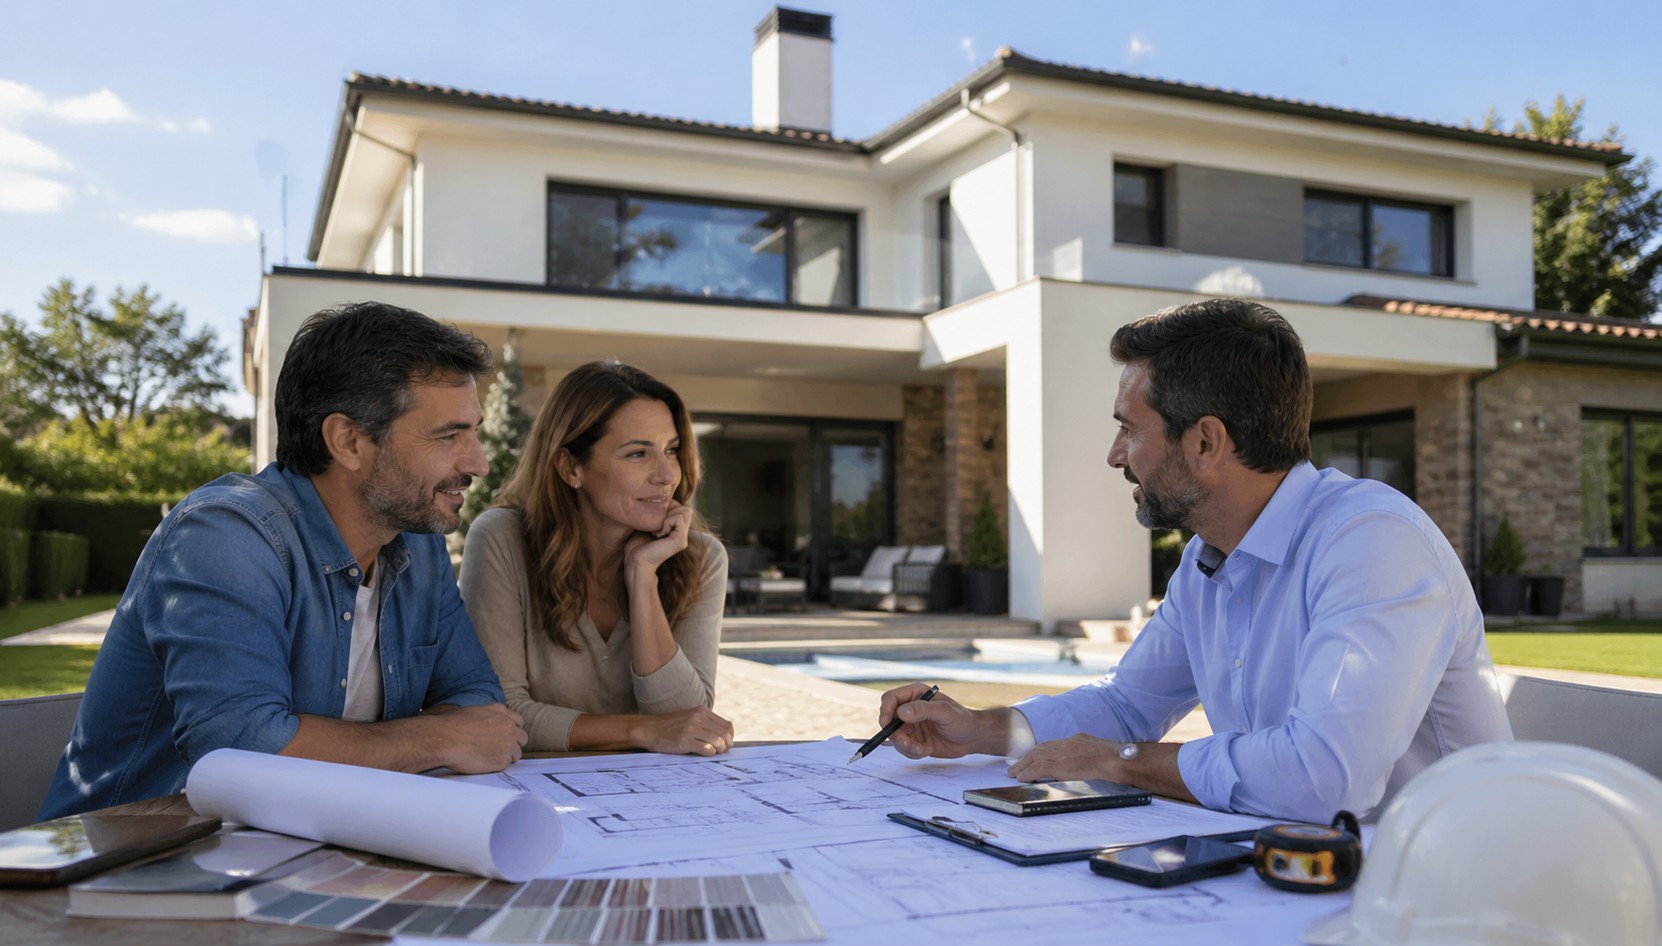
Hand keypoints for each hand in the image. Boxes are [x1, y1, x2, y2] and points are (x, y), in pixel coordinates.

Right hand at [425, 703, 527, 773]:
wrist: (445, 739)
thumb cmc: (451, 725)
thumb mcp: (473, 711)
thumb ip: (487, 717)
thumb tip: (486, 723)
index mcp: (501, 712)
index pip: (518, 722)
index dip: (512, 730)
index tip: (506, 736)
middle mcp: (508, 726)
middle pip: (522, 738)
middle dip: (513, 744)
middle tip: (500, 750)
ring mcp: (508, 744)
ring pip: (516, 753)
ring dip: (506, 756)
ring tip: (490, 758)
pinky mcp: (502, 760)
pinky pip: (505, 765)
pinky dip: (497, 766)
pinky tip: (484, 763)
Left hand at [624, 501, 692, 580]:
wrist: (635, 562)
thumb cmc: (637, 545)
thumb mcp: (648, 525)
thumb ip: (658, 515)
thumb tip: (662, 500)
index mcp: (676, 531)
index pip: (682, 507)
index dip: (669, 507)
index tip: (654, 520)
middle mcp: (682, 534)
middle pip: (686, 508)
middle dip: (670, 509)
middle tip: (656, 523)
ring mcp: (683, 538)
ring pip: (685, 510)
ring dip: (668, 515)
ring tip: (657, 529)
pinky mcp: (680, 541)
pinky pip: (679, 518)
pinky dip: (667, 521)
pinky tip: (657, 533)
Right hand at [630, 706, 734, 755]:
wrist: (650, 730)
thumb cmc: (671, 727)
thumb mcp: (690, 718)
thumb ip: (706, 723)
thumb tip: (726, 739)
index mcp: (701, 711)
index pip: (727, 725)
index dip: (730, 737)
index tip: (726, 744)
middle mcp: (698, 717)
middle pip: (725, 734)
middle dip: (726, 745)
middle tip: (721, 751)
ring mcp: (691, 728)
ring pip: (718, 741)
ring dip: (719, 750)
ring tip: (713, 752)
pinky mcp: (684, 740)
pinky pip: (706, 749)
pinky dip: (709, 753)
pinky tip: (703, 753)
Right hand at [879, 682, 1005, 758]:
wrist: (972, 738)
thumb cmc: (963, 720)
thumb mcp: (945, 712)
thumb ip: (924, 710)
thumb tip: (901, 712)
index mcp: (916, 694)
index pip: (891, 698)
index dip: (885, 710)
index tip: (886, 724)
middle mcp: (910, 708)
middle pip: (888, 720)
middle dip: (896, 735)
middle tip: (909, 745)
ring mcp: (910, 725)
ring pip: (894, 737)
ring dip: (906, 747)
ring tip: (923, 749)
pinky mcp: (913, 739)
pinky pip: (902, 748)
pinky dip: (912, 753)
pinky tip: (927, 750)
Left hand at [1007, 734, 1122, 782]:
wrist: (1118, 759)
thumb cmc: (1117, 759)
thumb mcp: (1100, 751)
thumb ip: (1089, 755)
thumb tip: (1088, 763)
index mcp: (1077, 739)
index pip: (1053, 744)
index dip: (1040, 751)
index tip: (1032, 756)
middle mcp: (1067, 743)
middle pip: (1040, 748)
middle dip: (1027, 757)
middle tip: (1016, 765)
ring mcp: (1063, 754)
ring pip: (1036, 756)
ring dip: (1023, 765)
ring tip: (1014, 772)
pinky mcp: (1062, 765)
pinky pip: (1039, 768)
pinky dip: (1028, 772)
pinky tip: (1021, 777)